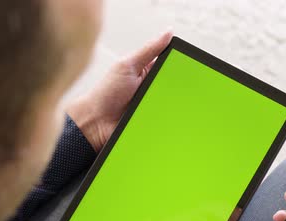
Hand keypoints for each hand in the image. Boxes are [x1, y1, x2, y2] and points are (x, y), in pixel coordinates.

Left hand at [66, 31, 173, 151]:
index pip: (171, 64)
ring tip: (171, 106)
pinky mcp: (153, 122)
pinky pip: (167, 121)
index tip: (190, 63)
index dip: (180, 63)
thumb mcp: (128, 66)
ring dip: (175, 106)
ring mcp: (153, 106)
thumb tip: (168, 32)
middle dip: (180, 87)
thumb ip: (148, 49)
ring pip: (174, 104)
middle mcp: (152, 88)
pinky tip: (172, 120)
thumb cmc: (106, 93)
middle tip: (179, 89)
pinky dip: (171, 121)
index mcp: (148, 71)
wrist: (95, 122)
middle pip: (175, 86)